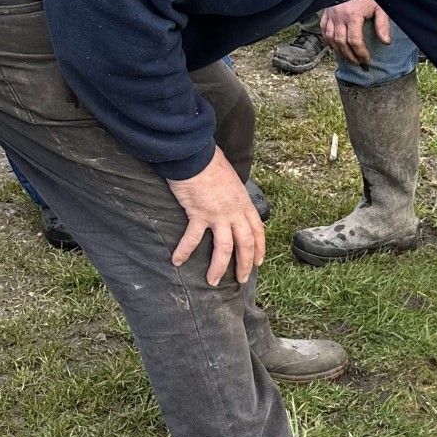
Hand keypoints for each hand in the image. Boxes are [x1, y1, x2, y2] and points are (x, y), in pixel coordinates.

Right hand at [168, 147, 265, 285]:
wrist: (195, 155)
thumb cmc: (210, 162)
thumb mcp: (230, 178)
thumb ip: (231, 193)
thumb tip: (228, 196)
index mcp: (244, 203)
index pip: (257, 230)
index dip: (259, 248)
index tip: (259, 261)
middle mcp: (235, 212)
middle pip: (245, 244)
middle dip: (245, 264)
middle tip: (242, 279)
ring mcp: (218, 215)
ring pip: (224, 248)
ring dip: (219, 267)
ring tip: (212, 281)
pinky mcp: (199, 214)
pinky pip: (192, 238)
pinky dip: (184, 251)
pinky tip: (177, 261)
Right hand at [320, 0, 386, 66]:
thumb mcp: (378, 7)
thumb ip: (382, 24)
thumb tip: (386, 42)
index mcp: (353, 16)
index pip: (355, 41)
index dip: (360, 53)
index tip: (366, 59)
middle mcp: (339, 17)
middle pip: (341, 43)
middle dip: (350, 55)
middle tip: (357, 63)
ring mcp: (331, 15)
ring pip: (331, 38)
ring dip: (338, 51)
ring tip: (347, 58)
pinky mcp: (326, 12)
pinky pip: (323, 29)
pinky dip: (327, 40)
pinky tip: (333, 46)